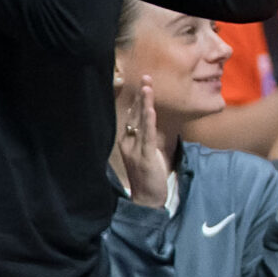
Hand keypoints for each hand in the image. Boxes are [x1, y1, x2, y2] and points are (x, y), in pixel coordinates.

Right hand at [114, 74, 168, 206]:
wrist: (146, 199)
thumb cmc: (148, 175)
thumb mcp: (146, 153)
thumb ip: (145, 137)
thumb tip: (150, 121)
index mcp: (127, 141)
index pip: (132, 116)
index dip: (137, 100)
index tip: (142, 83)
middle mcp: (128, 143)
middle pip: (134, 114)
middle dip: (140, 96)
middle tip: (145, 77)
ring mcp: (135, 149)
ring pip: (139, 122)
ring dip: (144, 103)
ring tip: (147, 86)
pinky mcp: (145, 157)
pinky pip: (146, 135)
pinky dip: (148, 121)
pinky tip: (150, 109)